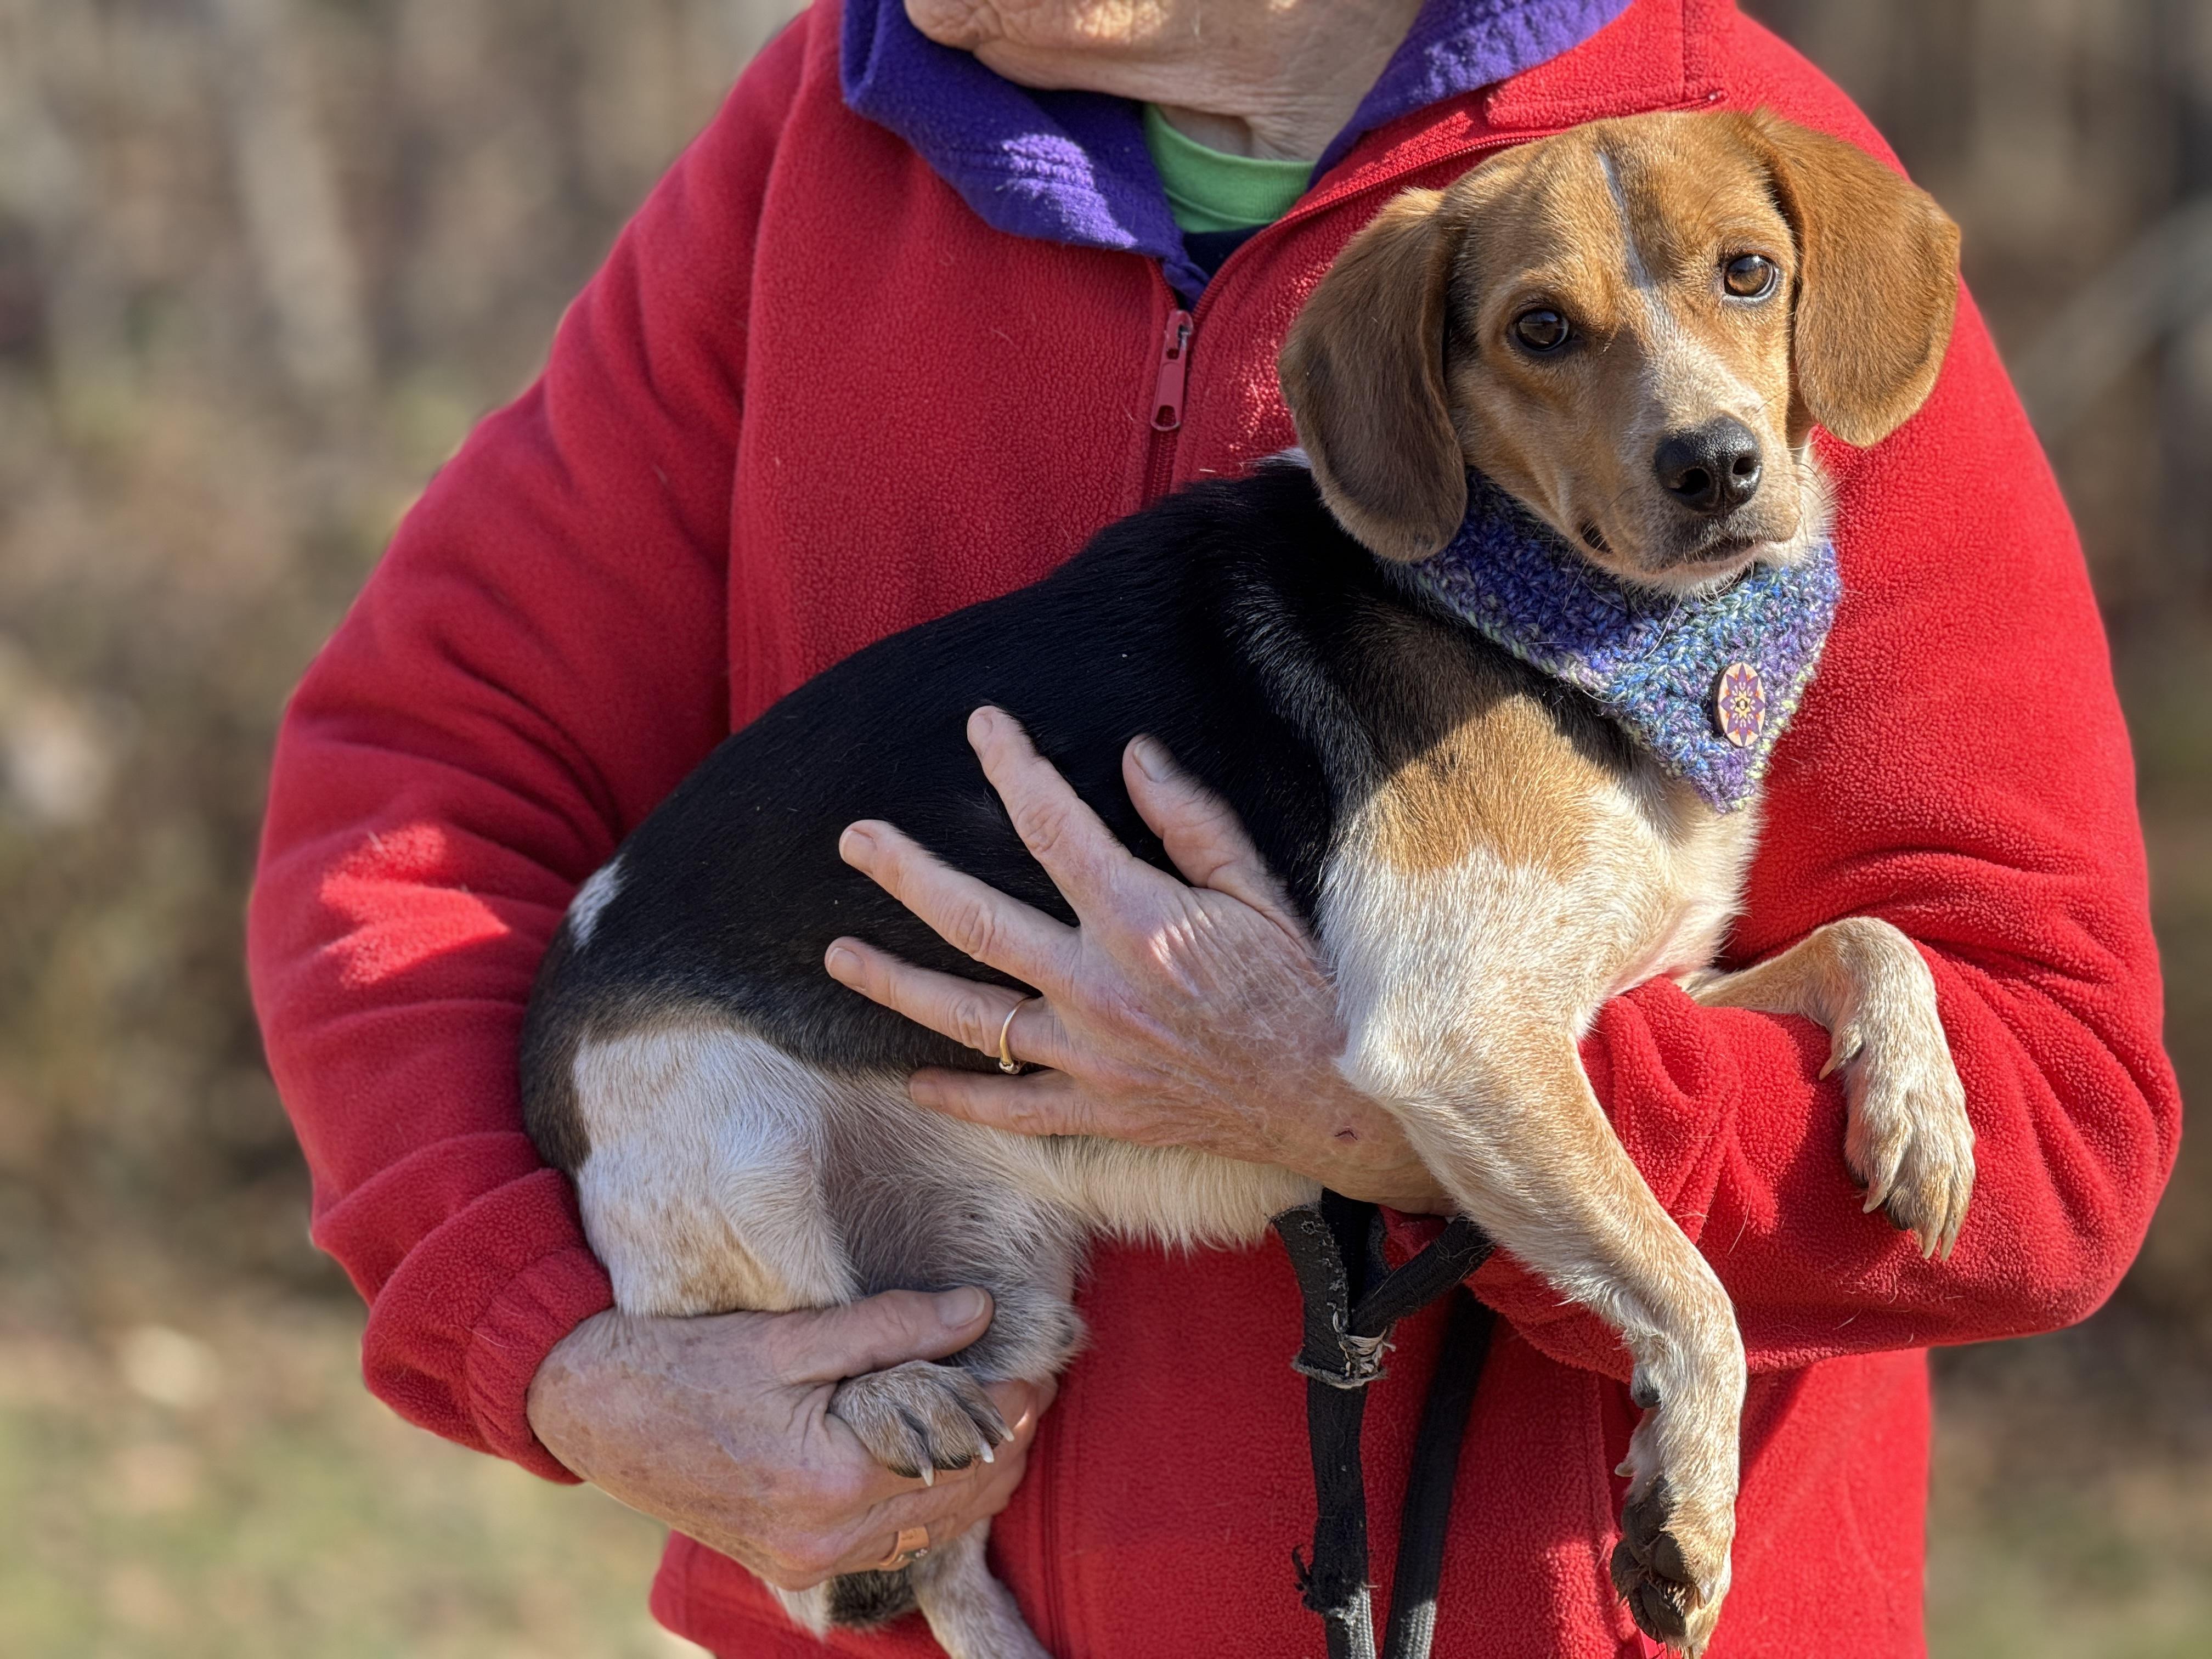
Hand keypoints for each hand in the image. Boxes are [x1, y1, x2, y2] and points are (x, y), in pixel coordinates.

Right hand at [525, 1288, 1049, 1589]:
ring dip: (974, 1474)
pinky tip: (938, 1463)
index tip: (1039, 1356)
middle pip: (962, 1493)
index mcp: (831, 1476)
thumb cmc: (686, 1361)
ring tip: (995, 1415)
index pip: (963, 1440)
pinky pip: (890, 1547)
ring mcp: (809, 1562)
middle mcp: (826, 1537)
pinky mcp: (791, 1568)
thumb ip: (891, 1327)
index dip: (1010, 1395)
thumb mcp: (791, 1333)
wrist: (595, 1410)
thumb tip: (978, 1312)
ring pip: (935, 1528)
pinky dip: (927, 1508)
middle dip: (1005, 1436)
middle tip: (1031, 1382)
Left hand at [824, 707, 1447, 1211]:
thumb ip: (1191, 822)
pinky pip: (1009, 1109)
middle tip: (854, 840)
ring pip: (968, 1016)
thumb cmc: (1303, 987)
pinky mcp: (1097, 1111)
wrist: (1332, 1099)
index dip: (1012, 768)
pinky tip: (910, 1081)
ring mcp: (1089, 1055)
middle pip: (975, 921)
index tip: (981, 726)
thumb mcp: (1259, 888)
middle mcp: (1097, 987)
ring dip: (895, 983)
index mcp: (1139, 919)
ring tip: (838, 955)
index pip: (1053, 827)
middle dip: (906, 875)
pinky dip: (957, 1098)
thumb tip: (1133, 756)